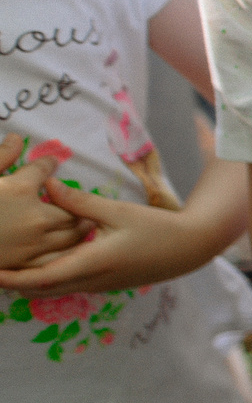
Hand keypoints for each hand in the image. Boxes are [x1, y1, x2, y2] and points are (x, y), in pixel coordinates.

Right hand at [0, 135, 82, 271]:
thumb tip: (17, 138)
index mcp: (20, 189)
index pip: (44, 170)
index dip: (47, 164)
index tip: (50, 163)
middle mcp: (35, 217)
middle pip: (71, 207)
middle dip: (75, 201)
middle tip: (80, 199)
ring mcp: (33, 244)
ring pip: (72, 234)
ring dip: (78, 225)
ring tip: (84, 220)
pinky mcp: (26, 265)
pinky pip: (57, 258)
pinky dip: (66, 251)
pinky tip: (66, 247)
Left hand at [0, 185, 219, 294]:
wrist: (190, 248)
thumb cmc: (156, 228)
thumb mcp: (117, 210)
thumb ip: (79, 201)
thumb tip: (47, 185)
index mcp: (92, 263)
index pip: (41, 278)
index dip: (12, 278)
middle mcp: (92, 280)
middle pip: (41, 290)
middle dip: (14, 284)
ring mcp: (99, 286)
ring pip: (54, 290)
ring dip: (30, 282)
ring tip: (10, 268)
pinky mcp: (105, 283)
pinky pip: (68, 285)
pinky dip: (48, 279)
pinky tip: (41, 264)